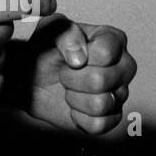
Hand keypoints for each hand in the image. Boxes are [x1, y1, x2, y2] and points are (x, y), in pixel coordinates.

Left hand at [10, 14, 136, 133]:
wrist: (32, 78)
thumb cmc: (44, 50)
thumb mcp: (49, 30)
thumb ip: (65, 32)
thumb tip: (79, 58)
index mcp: (113, 39)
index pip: (105, 52)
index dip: (80, 57)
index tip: (67, 56)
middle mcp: (124, 66)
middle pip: (102, 80)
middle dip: (72, 78)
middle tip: (64, 73)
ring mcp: (120, 93)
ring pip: (100, 104)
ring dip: (74, 98)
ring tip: (69, 88)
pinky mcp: (111, 117)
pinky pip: (99, 125)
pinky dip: (78, 117)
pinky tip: (74, 106)